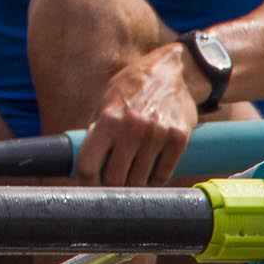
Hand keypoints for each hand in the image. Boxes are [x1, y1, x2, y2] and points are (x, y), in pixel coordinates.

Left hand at [75, 44, 199, 187]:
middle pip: (115, 178)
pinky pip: (163, 174)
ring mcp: (159, 132)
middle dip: (109, 190)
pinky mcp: (179, 137)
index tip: (86, 190)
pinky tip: (147, 181)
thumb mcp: (104, 103)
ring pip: (140, 180)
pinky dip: (153, 182)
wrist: (166, 70)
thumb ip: (95, 132)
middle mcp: (133, 126)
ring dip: (132, 189)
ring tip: (127, 189)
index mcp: (108, 118)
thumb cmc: (129, 88)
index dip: (85, 183)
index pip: (89, 164)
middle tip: (108, 193)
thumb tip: (84, 165)